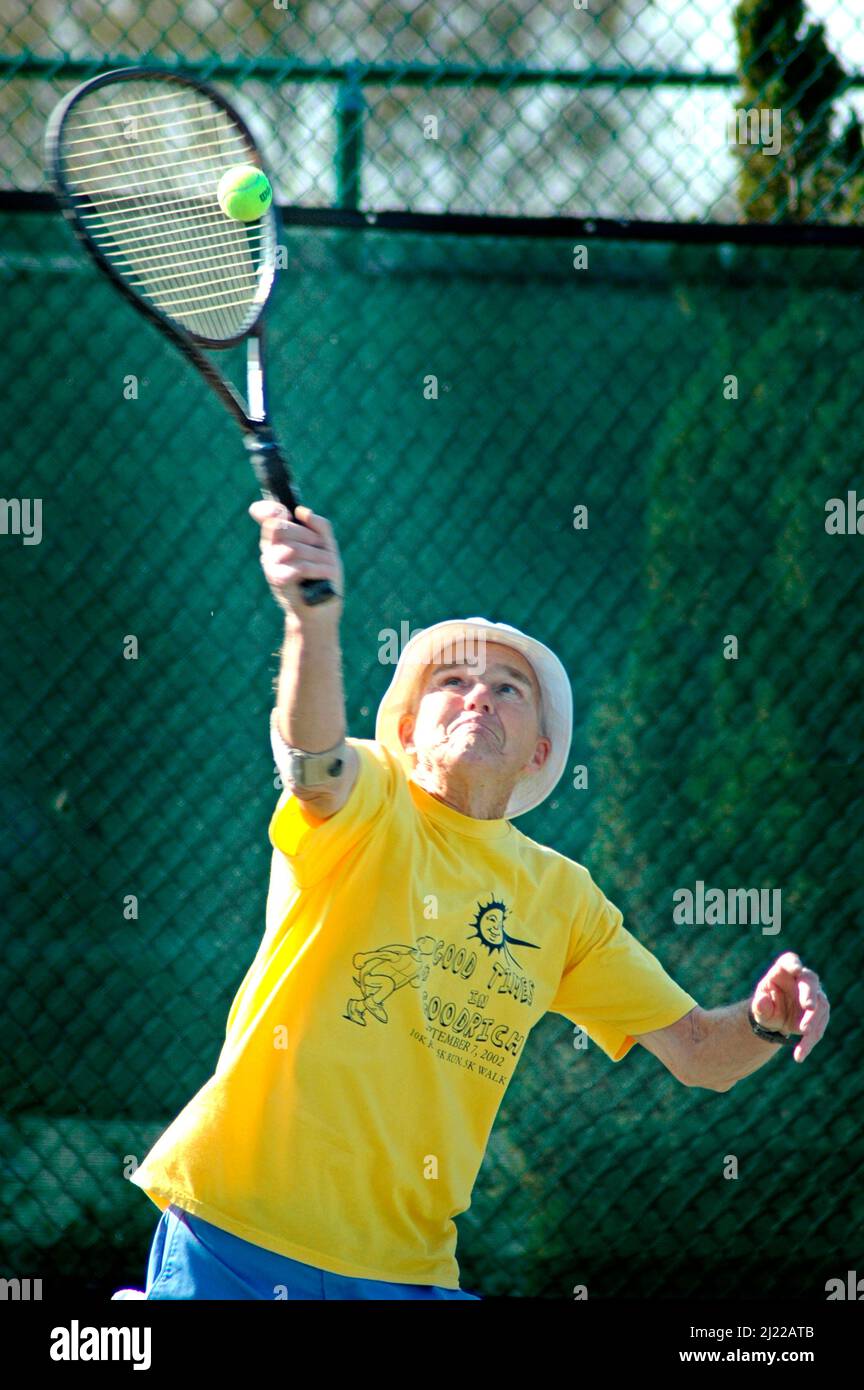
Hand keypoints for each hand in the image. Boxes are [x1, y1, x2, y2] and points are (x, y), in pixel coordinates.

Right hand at [249, 500, 343, 619]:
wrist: (321, 608)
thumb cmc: (322, 575)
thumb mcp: (326, 546)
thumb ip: (319, 526)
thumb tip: (302, 512)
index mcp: (278, 539)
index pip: (265, 516)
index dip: (269, 509)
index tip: (285, 512)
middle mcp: (270, 550)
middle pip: (280, 528)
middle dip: (307, 535)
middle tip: (320, 547)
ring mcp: (271, 566)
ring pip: (293, 548)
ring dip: (317, 555)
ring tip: (328, 565)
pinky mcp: (278, 582)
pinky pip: (298, 567)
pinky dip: (316, 569)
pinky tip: (324, 574)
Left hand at [751, 952, 829, 1062]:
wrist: (775, 1019)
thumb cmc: (766, 1006)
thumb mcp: (760, 1007)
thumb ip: (760, 1005)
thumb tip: (761, 1002)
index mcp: (784, 970)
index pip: (790, 961)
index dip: (794, 964)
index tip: (797, 969)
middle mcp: (802, 979)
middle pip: (810, 981)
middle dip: (810, 994)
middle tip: (809, 1007)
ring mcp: (814, 995)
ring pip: (820, 1006)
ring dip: (813, 1021)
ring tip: (804, 1034)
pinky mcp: (820, 1013)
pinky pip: (819, 1026)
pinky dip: (810, 1040)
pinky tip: (800, 1053)